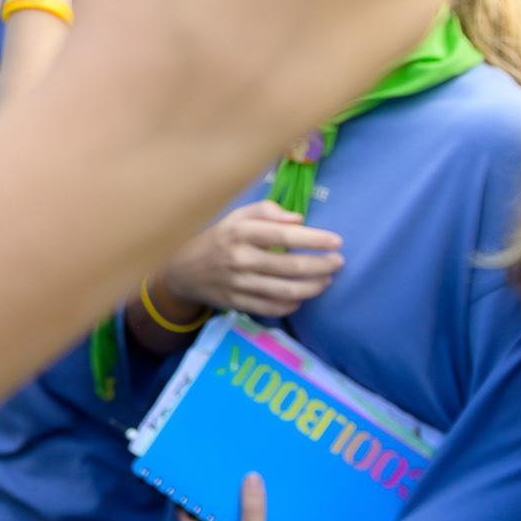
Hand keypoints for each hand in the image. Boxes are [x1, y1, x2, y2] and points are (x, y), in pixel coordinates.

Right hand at [155, 201, 342, 317]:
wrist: (182, 270)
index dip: (314, 240)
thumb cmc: (217, 239)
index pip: (284, 236)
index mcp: (240, 232)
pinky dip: (293, 304)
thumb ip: (267, 211)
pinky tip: (303, 297)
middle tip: (338, 263)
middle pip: (291, 266)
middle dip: (321, 265)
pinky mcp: (237, 303)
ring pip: (286, 291)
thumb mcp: (236, 216)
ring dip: (314, 287)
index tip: (337, 241)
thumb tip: (299, 220)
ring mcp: (238, 284)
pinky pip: (273, 308)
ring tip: (327, 280)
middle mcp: (240, 258)